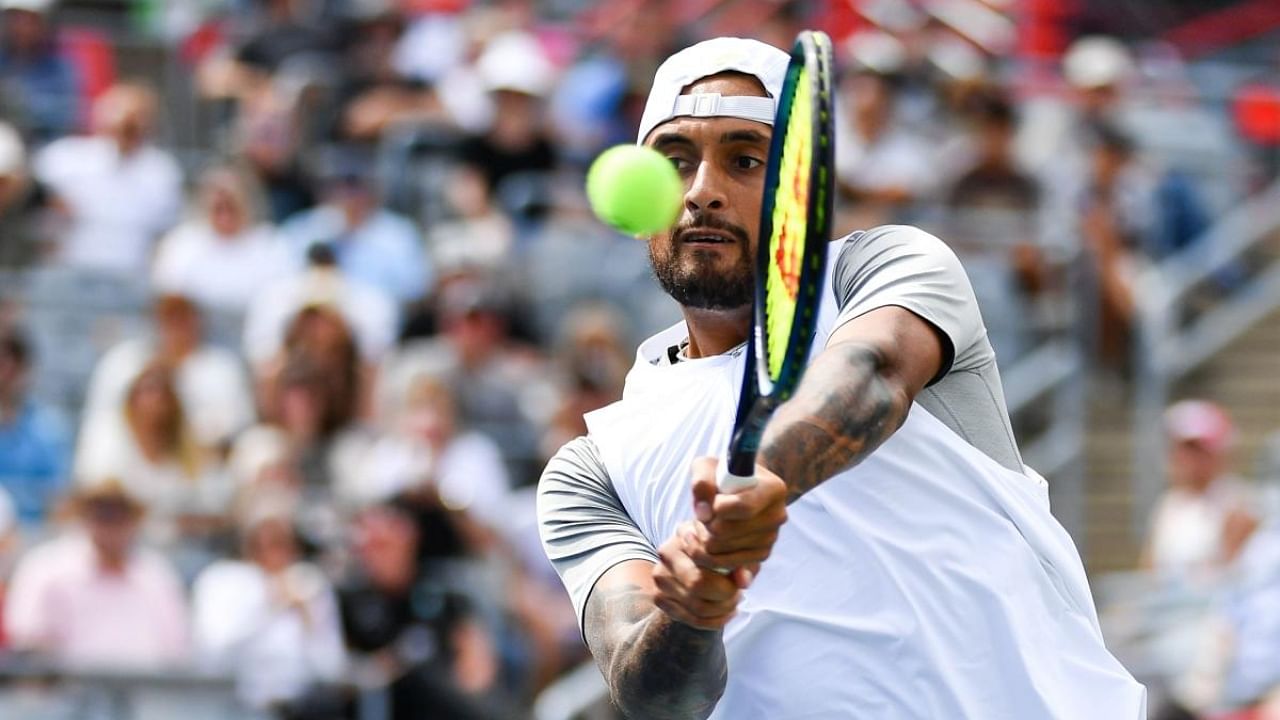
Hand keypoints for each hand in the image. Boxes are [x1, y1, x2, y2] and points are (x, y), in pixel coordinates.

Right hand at [652, 522, 741, 630]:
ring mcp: (660, 575)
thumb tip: (744, 581)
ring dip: (722, 611)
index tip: (741, 580)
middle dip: (725, 596)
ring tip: (732, 602)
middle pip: (697, 584)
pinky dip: (713, 621)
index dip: (729, 574)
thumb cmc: (724, 557)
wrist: (699, 570)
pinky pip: (690, 619)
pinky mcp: (659, 597)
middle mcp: (667, 551)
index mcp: (687, 532)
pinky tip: (723, 613)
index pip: (708, 558)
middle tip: (738, 595)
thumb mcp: (738, 556)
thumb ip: (744, 565)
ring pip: (696, 606)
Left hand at [688, 457, 787, 576]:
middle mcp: (778, 515)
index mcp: (773, 489)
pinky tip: (705, 539)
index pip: (743, 507)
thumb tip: (704, 514)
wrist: (742, 488)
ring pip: (722, 551)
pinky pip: (725, 564)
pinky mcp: (761, 555)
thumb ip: (702, 482)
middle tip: (701, 515)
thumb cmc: (724, 475)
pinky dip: (708, 555)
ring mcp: (771, 538)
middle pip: (727, 532)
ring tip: (702, 524)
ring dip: (702, 539)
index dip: (717, 507)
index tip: (711, 501)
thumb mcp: (709, 466)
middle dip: (704, 524)